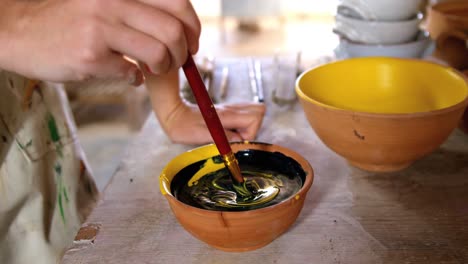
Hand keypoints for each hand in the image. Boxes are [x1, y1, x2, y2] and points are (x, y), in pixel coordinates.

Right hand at [0, 0, 199, 82]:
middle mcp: (114, 1)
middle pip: (174, 31)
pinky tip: (125, 73)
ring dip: (163, 67)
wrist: (19, 31)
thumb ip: (139, 11)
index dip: (192, 27)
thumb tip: (179, 31)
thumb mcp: (105, 2)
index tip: (192, 43)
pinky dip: (135, 78)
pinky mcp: (90, 56)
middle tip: (176, 62)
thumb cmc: (69, 19)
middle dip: (183, 53)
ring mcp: (101, 28)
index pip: (177, 2)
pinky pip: (132, 73)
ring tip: (152, 69)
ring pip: (159, 53)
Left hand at [160, 101, 265, 144]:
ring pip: (253, 110)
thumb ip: (223, 137)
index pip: (254, 118)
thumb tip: (239, 141)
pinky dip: (243, 123)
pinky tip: (230, 131)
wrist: (173, 115)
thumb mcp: (201, 135)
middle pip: (259, 110)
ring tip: (234, 135)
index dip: (250, 134)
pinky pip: (244, 113)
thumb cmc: (184, 127)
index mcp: (226, 115)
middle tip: (238, 138)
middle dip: (254, 128)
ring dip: (249, 126)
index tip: (236, 141)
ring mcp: (229, 108)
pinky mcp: (226, 111)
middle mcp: (230, 109)